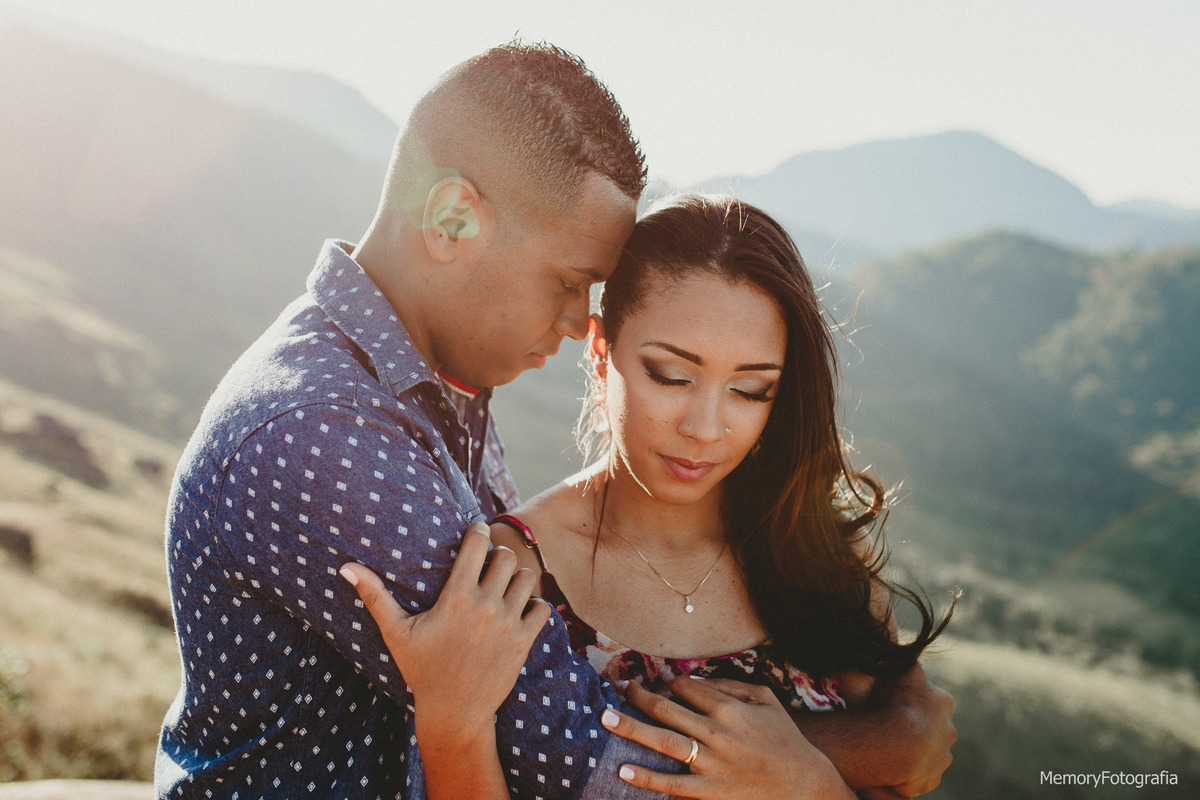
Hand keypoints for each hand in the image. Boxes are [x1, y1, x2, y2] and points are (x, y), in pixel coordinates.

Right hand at [339, 521, 551, 731]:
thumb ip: (375, 596)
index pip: (477, 544)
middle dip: (497, 557)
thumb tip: (346, 567)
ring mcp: (508, 624)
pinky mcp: (524, 641)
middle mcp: (485, 606)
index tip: (476, 533)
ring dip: (517, 579)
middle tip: (488, 566)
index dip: (478, 532)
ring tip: (504, 587)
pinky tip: (519, 610)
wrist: (454, 713)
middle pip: (505, 557)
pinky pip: (543, 607)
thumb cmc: (422, 670)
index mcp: (455, 598)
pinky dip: (535, 605)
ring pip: (526, 578)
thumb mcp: (396, 633)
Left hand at [601, 677, 855, 799]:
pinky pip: (672, 784)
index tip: (658, 684)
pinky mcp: (709, 792)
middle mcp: (717, 732)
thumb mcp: (767, 701)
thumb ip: (732, 686)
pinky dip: (647, 778)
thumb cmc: (786, 741)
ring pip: (663, 741)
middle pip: (666, 708)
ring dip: (631, 728)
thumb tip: (697, 679)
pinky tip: (624, 770)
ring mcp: (712, 764)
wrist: (805, 787)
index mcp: (730, 708)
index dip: (667, 683)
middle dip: (638, 696)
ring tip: (605, 719)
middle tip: (620, 689)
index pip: (686, 687)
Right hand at [870, 664, 955, 794]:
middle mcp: (949, 733)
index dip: (910, 702)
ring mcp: (941, 759)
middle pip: (932, 729)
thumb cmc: (893, 701)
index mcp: (943, 704)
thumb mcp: (902, 670)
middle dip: (916, 728)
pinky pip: (918, 775)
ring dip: (912, 751)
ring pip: (927, 753)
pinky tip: (889, 764)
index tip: (893, 705)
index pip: (930, 701)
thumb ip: (908, 662)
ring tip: (887, 748)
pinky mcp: (930, 781)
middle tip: (889, 727)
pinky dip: (906, 771)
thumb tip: (910, 648)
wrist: (895, 742)